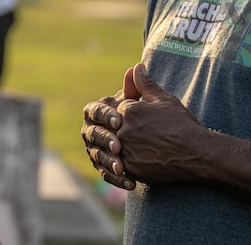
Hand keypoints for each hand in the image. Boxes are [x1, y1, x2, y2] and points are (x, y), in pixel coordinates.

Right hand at [82, 66, 140, 189]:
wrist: (158, 140)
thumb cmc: (149, 117)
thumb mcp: (147, 103)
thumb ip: (139, 87)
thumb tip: (136, 67)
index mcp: (99, 110)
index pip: (95, 110)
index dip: (105, 115)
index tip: (119, 120)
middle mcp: (92, 129)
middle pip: (92, 135)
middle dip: (105, 140)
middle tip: (119, 146)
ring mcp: (95, 149)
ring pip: (97, 156)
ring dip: (108, 161)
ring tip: (123, 167)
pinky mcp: (103, 166)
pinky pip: (106, 174)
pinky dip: (117, 179)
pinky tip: (131, 183)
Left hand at [115, 63, 203, 185]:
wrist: (196, 153)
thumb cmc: (182, 124)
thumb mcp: (165, 100)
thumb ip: (145, 84)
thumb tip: (136, 66)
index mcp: (129, 111)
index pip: (122, 109)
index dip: (136, 113)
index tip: (151, 120)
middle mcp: (123, 130)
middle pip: (117, 127)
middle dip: (130, 129)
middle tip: (151, 135)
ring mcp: (126, 151)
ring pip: (118, 146)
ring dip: (129, 146)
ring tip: (149, 147)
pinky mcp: (131, 169)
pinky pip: (123, 164)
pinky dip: (132, 161)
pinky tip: (147, 159)